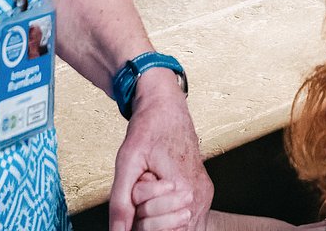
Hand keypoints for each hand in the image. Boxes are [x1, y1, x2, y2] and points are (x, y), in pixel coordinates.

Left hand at [110, 73, 210, 230]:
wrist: (167, 107)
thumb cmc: (148, 128)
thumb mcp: (127, 162)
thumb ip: (121, 201)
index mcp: (183, 188)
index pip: (155, 230)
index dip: (136, 216)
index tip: (136, 190)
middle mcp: (199, 196)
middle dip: (146, 217)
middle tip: (143, 187)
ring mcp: (204, 197)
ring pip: (178, 229)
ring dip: (159, 218)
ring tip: (153, 189)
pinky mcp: (203, 194)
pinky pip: (187, 223)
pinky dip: (169, 216)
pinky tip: (160, 199)